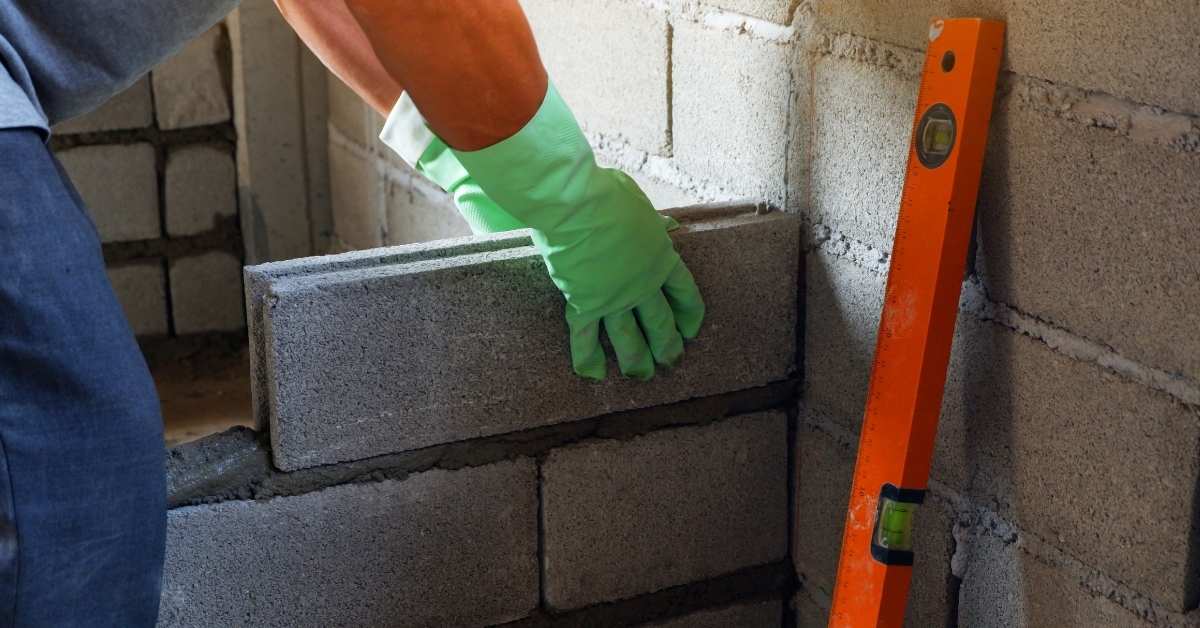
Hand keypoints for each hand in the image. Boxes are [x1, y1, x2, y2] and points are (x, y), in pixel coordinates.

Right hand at [454, 85, 705, 379]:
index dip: (689, 315)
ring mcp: (614, 299)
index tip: (690, 329)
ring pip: (630, 340)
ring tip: (642, 376)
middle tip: (671, 361)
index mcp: (661, 258)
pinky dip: (588, 359)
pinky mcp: (584, 305)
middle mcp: (642, 285)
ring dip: (637, 361)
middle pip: (661, 324)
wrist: (575, 204)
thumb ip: (652, 222)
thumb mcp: (638, 203)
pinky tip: (595, 375)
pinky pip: (586, 339)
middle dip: (668, 346)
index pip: (685, 294)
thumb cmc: (604, 194)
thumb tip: (669, 226)